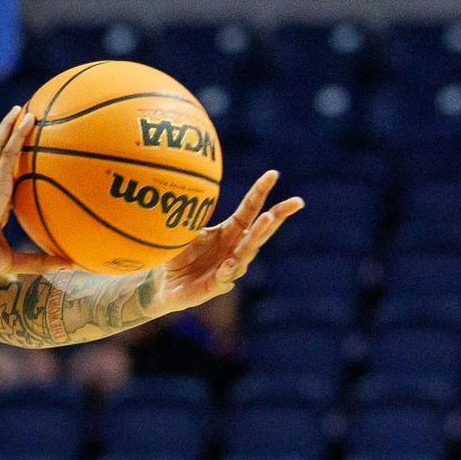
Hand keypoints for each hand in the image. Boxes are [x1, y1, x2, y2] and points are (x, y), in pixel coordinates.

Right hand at [0, 107, 67, 276]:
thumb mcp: (17, 261)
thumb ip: (42, 261)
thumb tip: (72, 267)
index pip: (0, 179)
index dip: (8, 165)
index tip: (20, 155)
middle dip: (6, 137)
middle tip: (20, 120)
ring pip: (0, 147)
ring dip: (10, 127)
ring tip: (22, 110)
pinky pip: (9, 151)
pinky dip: (18, 134)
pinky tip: (28, 119)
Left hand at [155, 170, 303, 313]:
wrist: (164, 284)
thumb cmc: (179, 254)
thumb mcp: (184, 230)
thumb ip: (191, 215)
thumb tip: (190, 189)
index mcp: (230, 231)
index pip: (249, 209)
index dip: (260, 192)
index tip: (273, 174)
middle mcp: (235, 247)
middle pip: (261, 230)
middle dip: (278, 215)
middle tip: (296, 201)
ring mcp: (229, 267)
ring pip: (247, 251)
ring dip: (258, 235)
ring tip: (267, 218)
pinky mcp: (217, 285)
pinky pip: (225, 277)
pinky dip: (229, 270)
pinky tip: (230, 262)